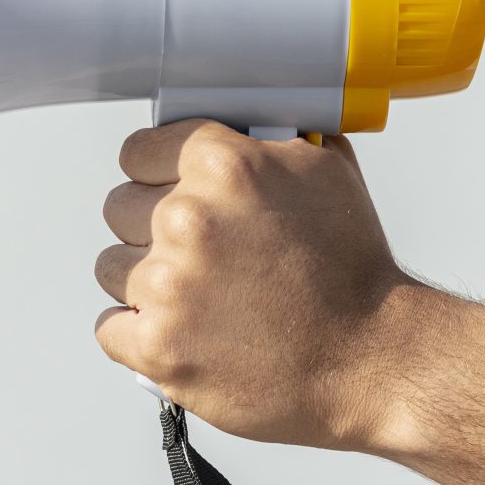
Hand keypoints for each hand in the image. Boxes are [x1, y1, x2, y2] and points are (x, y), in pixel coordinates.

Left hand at [92, 119, 432, 451]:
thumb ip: (262, 141)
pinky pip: (108, 327)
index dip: (157, 175)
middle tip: (202, 256)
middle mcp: (186, 217)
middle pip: (119, 209)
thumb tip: (228, 124)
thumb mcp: (324, 172)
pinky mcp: (158, 345)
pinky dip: (137, 334)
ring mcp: (168, 284)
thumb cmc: (354, 272)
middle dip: (151, 230)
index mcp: (221, 165)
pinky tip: (181, 332)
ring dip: (143, 283)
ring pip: (110, 267)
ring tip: (199, 298)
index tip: (173, 194)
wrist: (375, 360)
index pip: (136, 153)